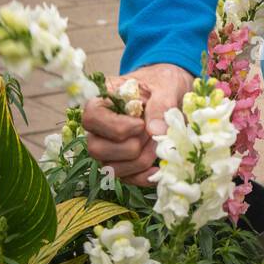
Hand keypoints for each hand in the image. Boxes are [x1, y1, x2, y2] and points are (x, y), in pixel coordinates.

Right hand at [82, 63, 194, 187]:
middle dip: (130, 147)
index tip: (141, 124)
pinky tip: (160, 165)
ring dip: (140, 160)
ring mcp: (110, 148)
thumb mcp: (167, 85)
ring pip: (111, 167)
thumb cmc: (164, 83)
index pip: (91, 118)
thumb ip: (161, 104)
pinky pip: (127, 179)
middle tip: (153, 135)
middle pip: (96, 148)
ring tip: (159, 144)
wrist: (173, 93)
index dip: (116, 127)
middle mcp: (100, 127)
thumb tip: (156, 130)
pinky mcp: (124, 163)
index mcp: (103, 101)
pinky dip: (145, 176)